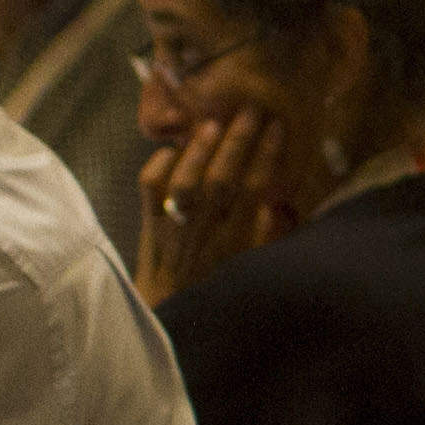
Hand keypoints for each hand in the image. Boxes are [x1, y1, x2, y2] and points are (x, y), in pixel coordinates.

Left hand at [133, 103, 290, 305]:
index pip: (254, 192)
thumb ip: (265, 238)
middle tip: (248, 111)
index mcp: (235, 242)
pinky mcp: (148, 223)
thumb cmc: (214, 289)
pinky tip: (170, 149)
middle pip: (221, 181)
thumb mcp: (249, 268)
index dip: (267, 157)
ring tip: (212, 123)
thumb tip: (276, 204)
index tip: (277, 128)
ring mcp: (173, 226)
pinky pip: (149, 190)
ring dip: (199, 151)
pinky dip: (157, 165)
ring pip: (185, 184)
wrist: (167, 313)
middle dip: (237, 143)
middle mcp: (204, 232)